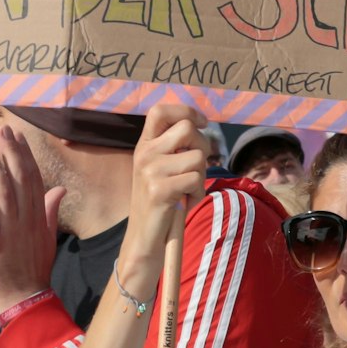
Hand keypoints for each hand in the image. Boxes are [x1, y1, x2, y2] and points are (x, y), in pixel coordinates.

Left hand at [0, 126, 63, 313]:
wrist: (25, 299)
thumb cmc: (34, 270)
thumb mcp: (48, 239)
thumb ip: (51, 212)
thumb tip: (60, 189)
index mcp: (39, 217)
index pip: (34, 179)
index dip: (25, 156)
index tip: (18, 137)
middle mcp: (27, 220)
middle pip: (21, 179)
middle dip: (12, 153)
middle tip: (2, 131)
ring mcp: (11, 230)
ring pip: (4, 191)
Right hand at [124, 105, 209, 283]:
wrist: (144, 237)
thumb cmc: (160, 202)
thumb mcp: (160, 168)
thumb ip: (173, 147)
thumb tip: (200, 127)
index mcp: (144, 144)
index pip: (161, 110)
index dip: (186, 111)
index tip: (201, 123)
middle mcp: (144, 153)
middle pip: (187, 128)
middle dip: (202, 146)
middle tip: (196, 167)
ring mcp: (150, 171)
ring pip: (197, 156)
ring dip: (201, 175)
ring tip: (189, 190)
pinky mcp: (159, 190)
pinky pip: (195, 179)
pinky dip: (198, 193)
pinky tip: (187, 202)